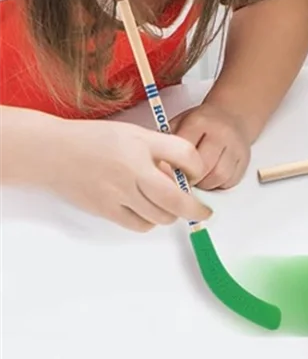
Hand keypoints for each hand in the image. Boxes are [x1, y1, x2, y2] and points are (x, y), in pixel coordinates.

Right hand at [41, 116, 210, 231]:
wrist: (53, 152)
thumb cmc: (95, 139)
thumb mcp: (133, 133)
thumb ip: (160, 150)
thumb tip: (180, 174)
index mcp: (142, 144)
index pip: (186, 155)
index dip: (197, 167)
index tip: (196, 174)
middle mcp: (132, 169)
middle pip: (177, 198)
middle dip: (195, 208)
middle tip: (202, 210)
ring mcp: (118, 193)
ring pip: (161, 216)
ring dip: (171, 214)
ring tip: (167, 205)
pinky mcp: (105, 210)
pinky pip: (140, 225)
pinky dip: (150, 221)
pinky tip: (147, 210)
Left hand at [173, 101, 251, 189]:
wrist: (233, 114)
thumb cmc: (201, 123)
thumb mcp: (179, 123)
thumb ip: (167, 142)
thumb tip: (156, 170)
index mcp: (200, 122)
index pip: (184, 152)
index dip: (172, 168)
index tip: (165, 173)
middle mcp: (221, 133)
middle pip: (203, 167)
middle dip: (188, 180)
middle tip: (181, 181)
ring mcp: (236, 147)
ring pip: (218, 177)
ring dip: (204, 184)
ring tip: (196, 179)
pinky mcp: (245, 159)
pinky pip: (230, 181)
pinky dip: (217, 185)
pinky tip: (210, 177)